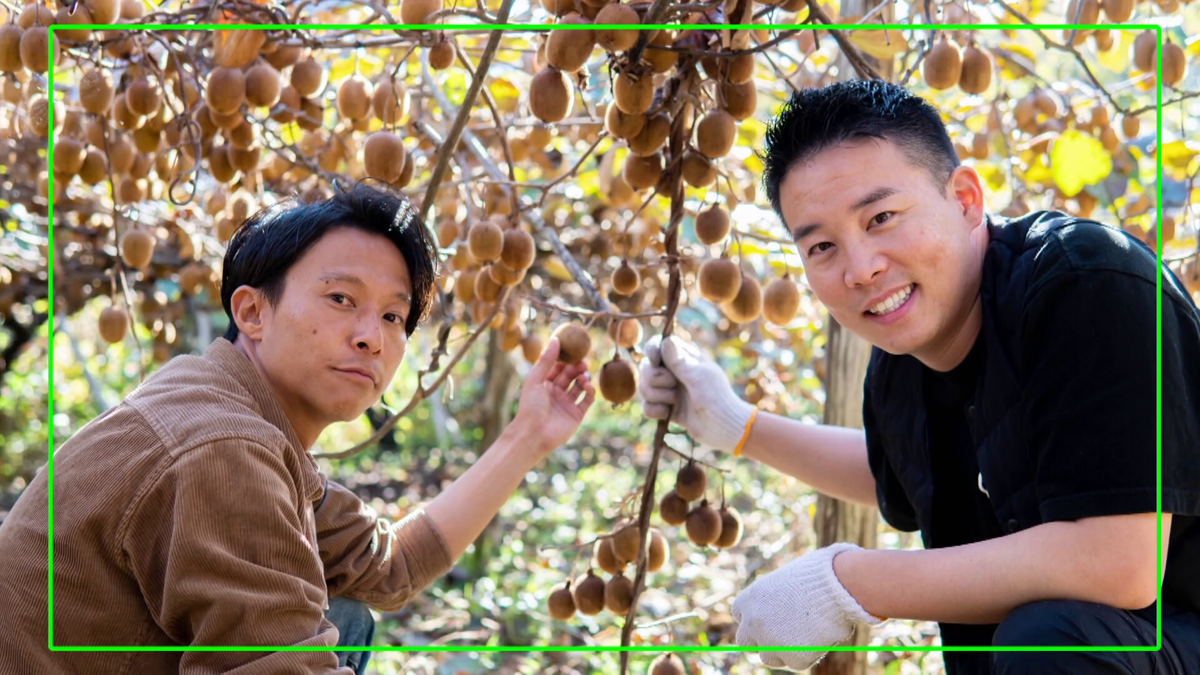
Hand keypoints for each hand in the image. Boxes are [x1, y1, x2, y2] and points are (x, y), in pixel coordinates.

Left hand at [512, 337, 594, 458]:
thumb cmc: (530, 406)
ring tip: (583, 376)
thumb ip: (547, 360)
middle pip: (570, 375)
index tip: (574, 349)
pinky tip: (587, 386)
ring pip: (580, 386)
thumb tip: (556, 340)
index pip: (557, 367)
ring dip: (584, 378)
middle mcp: (556, 393)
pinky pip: (587, 400)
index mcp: (544, 384)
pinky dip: (590, 391)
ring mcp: (567, 404)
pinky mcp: (576, 414)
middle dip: (577, 367)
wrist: (534, 434)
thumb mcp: (536, 379)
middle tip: (583, 362)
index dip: (566, 359)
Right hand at [638, 335, 754, 451]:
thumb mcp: (699, 376)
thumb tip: (666, 340)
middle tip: (673, 385)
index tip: (655, 361)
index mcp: (684, 359)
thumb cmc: (716, 397)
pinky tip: (667, 414)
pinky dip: (655, 411)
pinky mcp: (666, 409)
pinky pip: (647, 407)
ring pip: (644, 388)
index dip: (652, 351)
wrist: (723, 427)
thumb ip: (679, 361)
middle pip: (646, 368)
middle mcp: (674, 373)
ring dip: (657, 396)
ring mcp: (669, 391)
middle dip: (655, 379)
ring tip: (674, 402)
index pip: (659, 345)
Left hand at [732, 543, 884, 671]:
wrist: (839, 585)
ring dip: (783, 650)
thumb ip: (774, 599)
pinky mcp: (792, 657)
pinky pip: (796, 663)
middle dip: (761, 641)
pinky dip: (808, 655)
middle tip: (781, 636)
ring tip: (807, 634)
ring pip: (769, 657)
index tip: (769, 619)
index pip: (740, 615)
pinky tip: (820, 636)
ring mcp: (771, 642)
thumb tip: (778, 611)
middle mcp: (753, 622)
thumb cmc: (819, 574)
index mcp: (750, 598)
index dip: (755, 618)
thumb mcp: (786, 580)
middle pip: (745, 641)